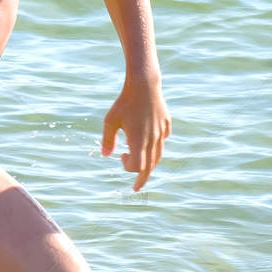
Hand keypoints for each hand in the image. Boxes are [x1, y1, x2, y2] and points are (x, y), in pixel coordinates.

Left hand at [102, 74, 169, 191]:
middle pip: (150, 166)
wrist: (144, 84)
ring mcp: (161, 132)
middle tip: (137, 187)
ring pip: (158, 155)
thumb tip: (105, 156)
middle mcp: (152, 139)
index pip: (137, 167)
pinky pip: (163, 140)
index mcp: (138, 141)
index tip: (121, 158)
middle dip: (142, 178)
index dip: (129, 168)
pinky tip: (150, 141)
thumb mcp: (110, 121)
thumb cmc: (124, 102)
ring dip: (150, 164)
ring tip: (143, 167)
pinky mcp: (166, 124)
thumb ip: (108, 140)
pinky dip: (156, 147)